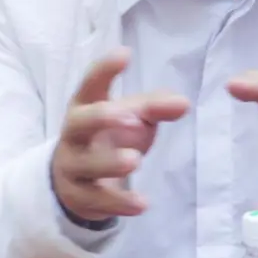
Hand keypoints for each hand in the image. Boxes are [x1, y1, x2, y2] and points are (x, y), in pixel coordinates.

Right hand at [51, 48, 189, 222]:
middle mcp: (74, 133)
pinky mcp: (80, 196)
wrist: (75, 179)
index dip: (105, 69)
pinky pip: (98, 200)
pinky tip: (142, 204)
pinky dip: (119, 202)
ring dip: (110, 162)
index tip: (125, 53)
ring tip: (135, 160)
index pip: (91, 83)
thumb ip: (156, 107)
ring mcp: (73, 166)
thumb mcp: (131, 116)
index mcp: (85, 104)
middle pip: (80, 122)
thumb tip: (184, 103)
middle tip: (129, 116)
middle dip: (101, 118)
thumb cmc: (109, 135)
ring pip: (86, 165)